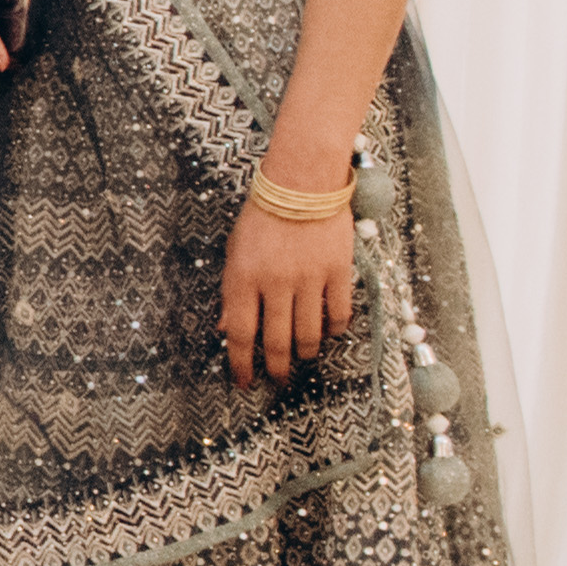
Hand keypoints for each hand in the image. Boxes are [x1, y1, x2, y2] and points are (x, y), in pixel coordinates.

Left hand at [219, 193, 358, 382]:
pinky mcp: (338, 272)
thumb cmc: (262, 217)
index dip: (242, 365)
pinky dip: (334, 329)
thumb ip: (232, 292)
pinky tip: (330, 332)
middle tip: (279, 379)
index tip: (245, 383)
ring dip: (306, 352)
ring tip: (304, 357)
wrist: (301, 182)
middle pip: (277, 342)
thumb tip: (227, 330)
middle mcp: (275, 284)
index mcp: (243, 279)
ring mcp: (309, 279)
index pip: (240, 335)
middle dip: (277, 368)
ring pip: (309, 334)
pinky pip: (339, 313)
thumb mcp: (234, 252)